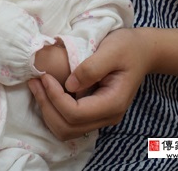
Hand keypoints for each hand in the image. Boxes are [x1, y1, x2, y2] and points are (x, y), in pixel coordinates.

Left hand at [28, 28, 152, 139]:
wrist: (142, 50)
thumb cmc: (128, 46)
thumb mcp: (112, 50)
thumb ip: (91, 68)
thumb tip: (69, 85)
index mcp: (113, 103)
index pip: (75, 114)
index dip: (55, 97)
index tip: (45, 76)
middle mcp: (107, 116)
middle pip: (67, 127)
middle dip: (46, 106)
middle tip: (35, 81)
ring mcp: (100, 117)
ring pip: (65, 130)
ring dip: (47, 110)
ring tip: (37, 85)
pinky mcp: (93, 112)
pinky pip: (68, 122)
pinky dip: (52, 110)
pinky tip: (46, 90)